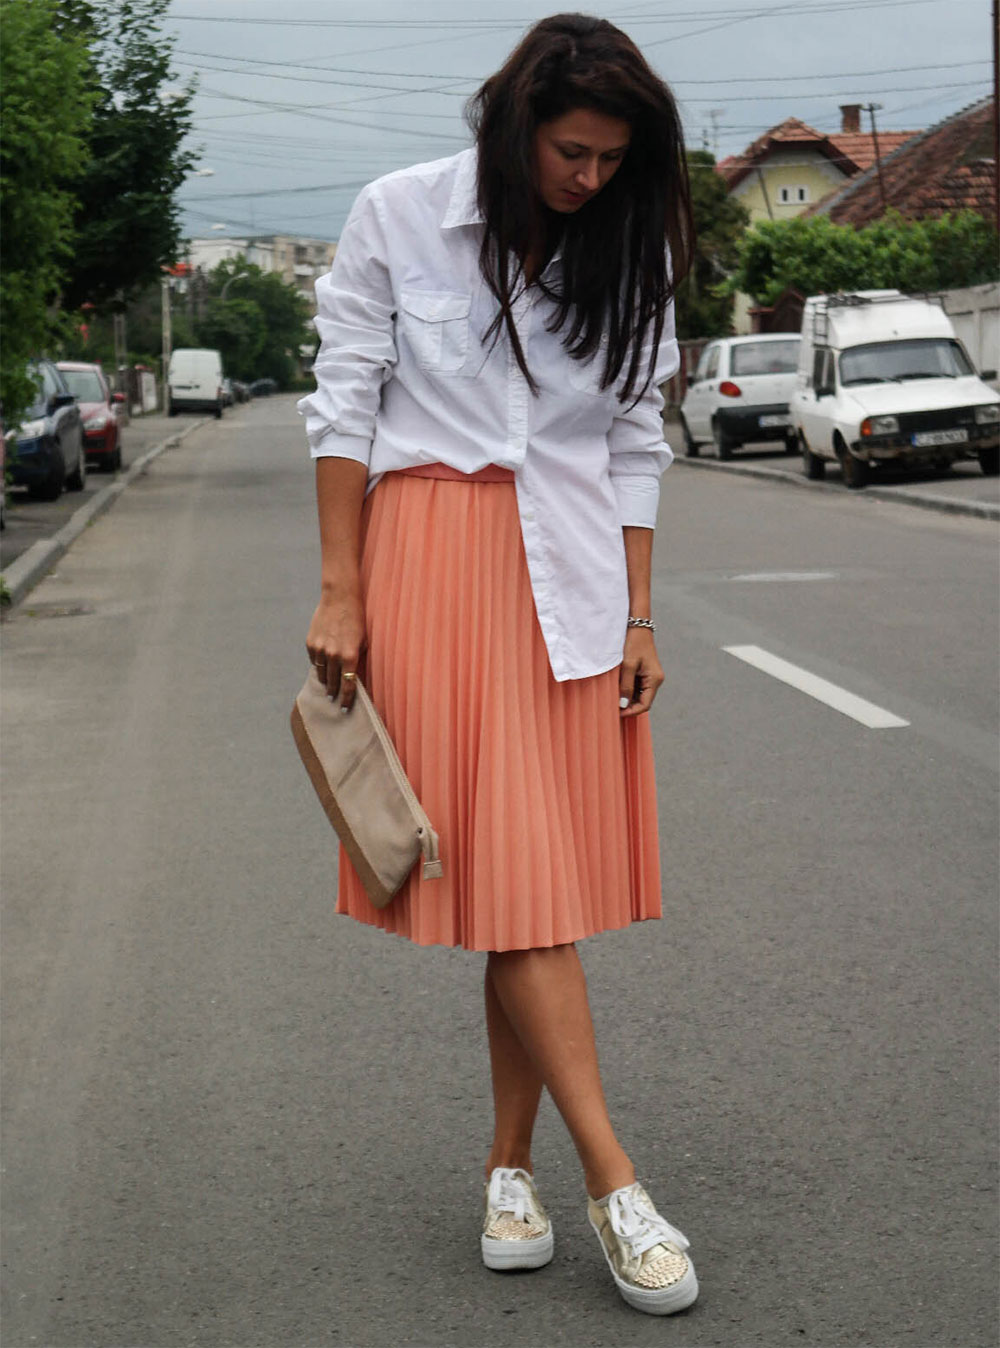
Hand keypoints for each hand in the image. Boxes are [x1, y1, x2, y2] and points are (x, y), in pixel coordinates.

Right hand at [306, 588, 365, 711]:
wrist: (340, 598)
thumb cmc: (357, 619)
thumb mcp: (364, 640)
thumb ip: (359, 659)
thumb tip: (354, 676)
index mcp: (350, 656)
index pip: (348, 685)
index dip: (346, 699)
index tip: (344, 708)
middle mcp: (334, 655)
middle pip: (332, 682)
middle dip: (334, 693)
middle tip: (334, 700)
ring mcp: (320, 649)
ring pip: (321, 674)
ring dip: (325, 681)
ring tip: (327, 686)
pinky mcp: (310, 643)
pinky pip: (314, 661)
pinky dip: (318, 665)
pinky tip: (323, 666)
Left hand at [619, 626, 663, 717]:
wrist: (637, 626)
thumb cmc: (633, 643)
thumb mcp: (628, 665)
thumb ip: (626, 686)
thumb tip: (623, 704)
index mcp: (655, 679)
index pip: (645, 705)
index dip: (631, 711)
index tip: (617, 713)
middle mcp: (655, 680)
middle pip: (642, 701)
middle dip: (628, 706)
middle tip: (612, 707)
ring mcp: (650, 677)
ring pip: (639, 695)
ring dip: (627, 698)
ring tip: (613, 696)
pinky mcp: (644, 673)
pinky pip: (636, 687)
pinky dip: (627, 689)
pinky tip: (617, 688)